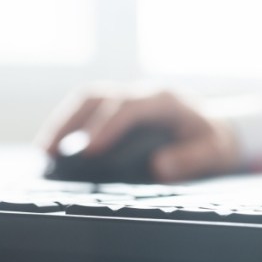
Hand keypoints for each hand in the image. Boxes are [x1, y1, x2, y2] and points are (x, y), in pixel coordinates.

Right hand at [38, 87, 241, 181]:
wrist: (217, 129)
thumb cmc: (214, 141)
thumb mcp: (214, 152)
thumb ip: (191, 159)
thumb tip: (160, 167)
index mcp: (165, 101)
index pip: (130, 107)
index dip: (107, 126)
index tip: (88, 151)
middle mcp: (142, 94)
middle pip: (98, 97)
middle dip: (71, 122)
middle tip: (50, 152)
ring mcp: (127, 98)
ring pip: (86, 100)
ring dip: (62, 123)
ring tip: (44, 152)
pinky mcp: (117, 109)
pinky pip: (87, 110)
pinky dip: (67, 126)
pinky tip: (53, 149)